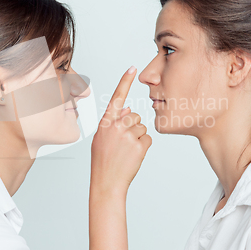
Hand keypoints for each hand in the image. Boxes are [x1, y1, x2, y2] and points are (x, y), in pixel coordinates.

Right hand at [90, 66, 151, 194]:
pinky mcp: (138, 145)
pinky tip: (133, 155)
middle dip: (133, 128)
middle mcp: (115, 125)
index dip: (125, 81)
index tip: (132, 67)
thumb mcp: (102, 138)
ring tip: (126, 151)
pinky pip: (148, 139)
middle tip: (123, 144)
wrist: (106, 182)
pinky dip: (144, 147)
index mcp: (105, 122)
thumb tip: (129, 109)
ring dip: (138, 138)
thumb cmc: (103, 161)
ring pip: (142, 127)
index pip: (117, 96)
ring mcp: (127, 135)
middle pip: (135, 116)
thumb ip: (113, 122)